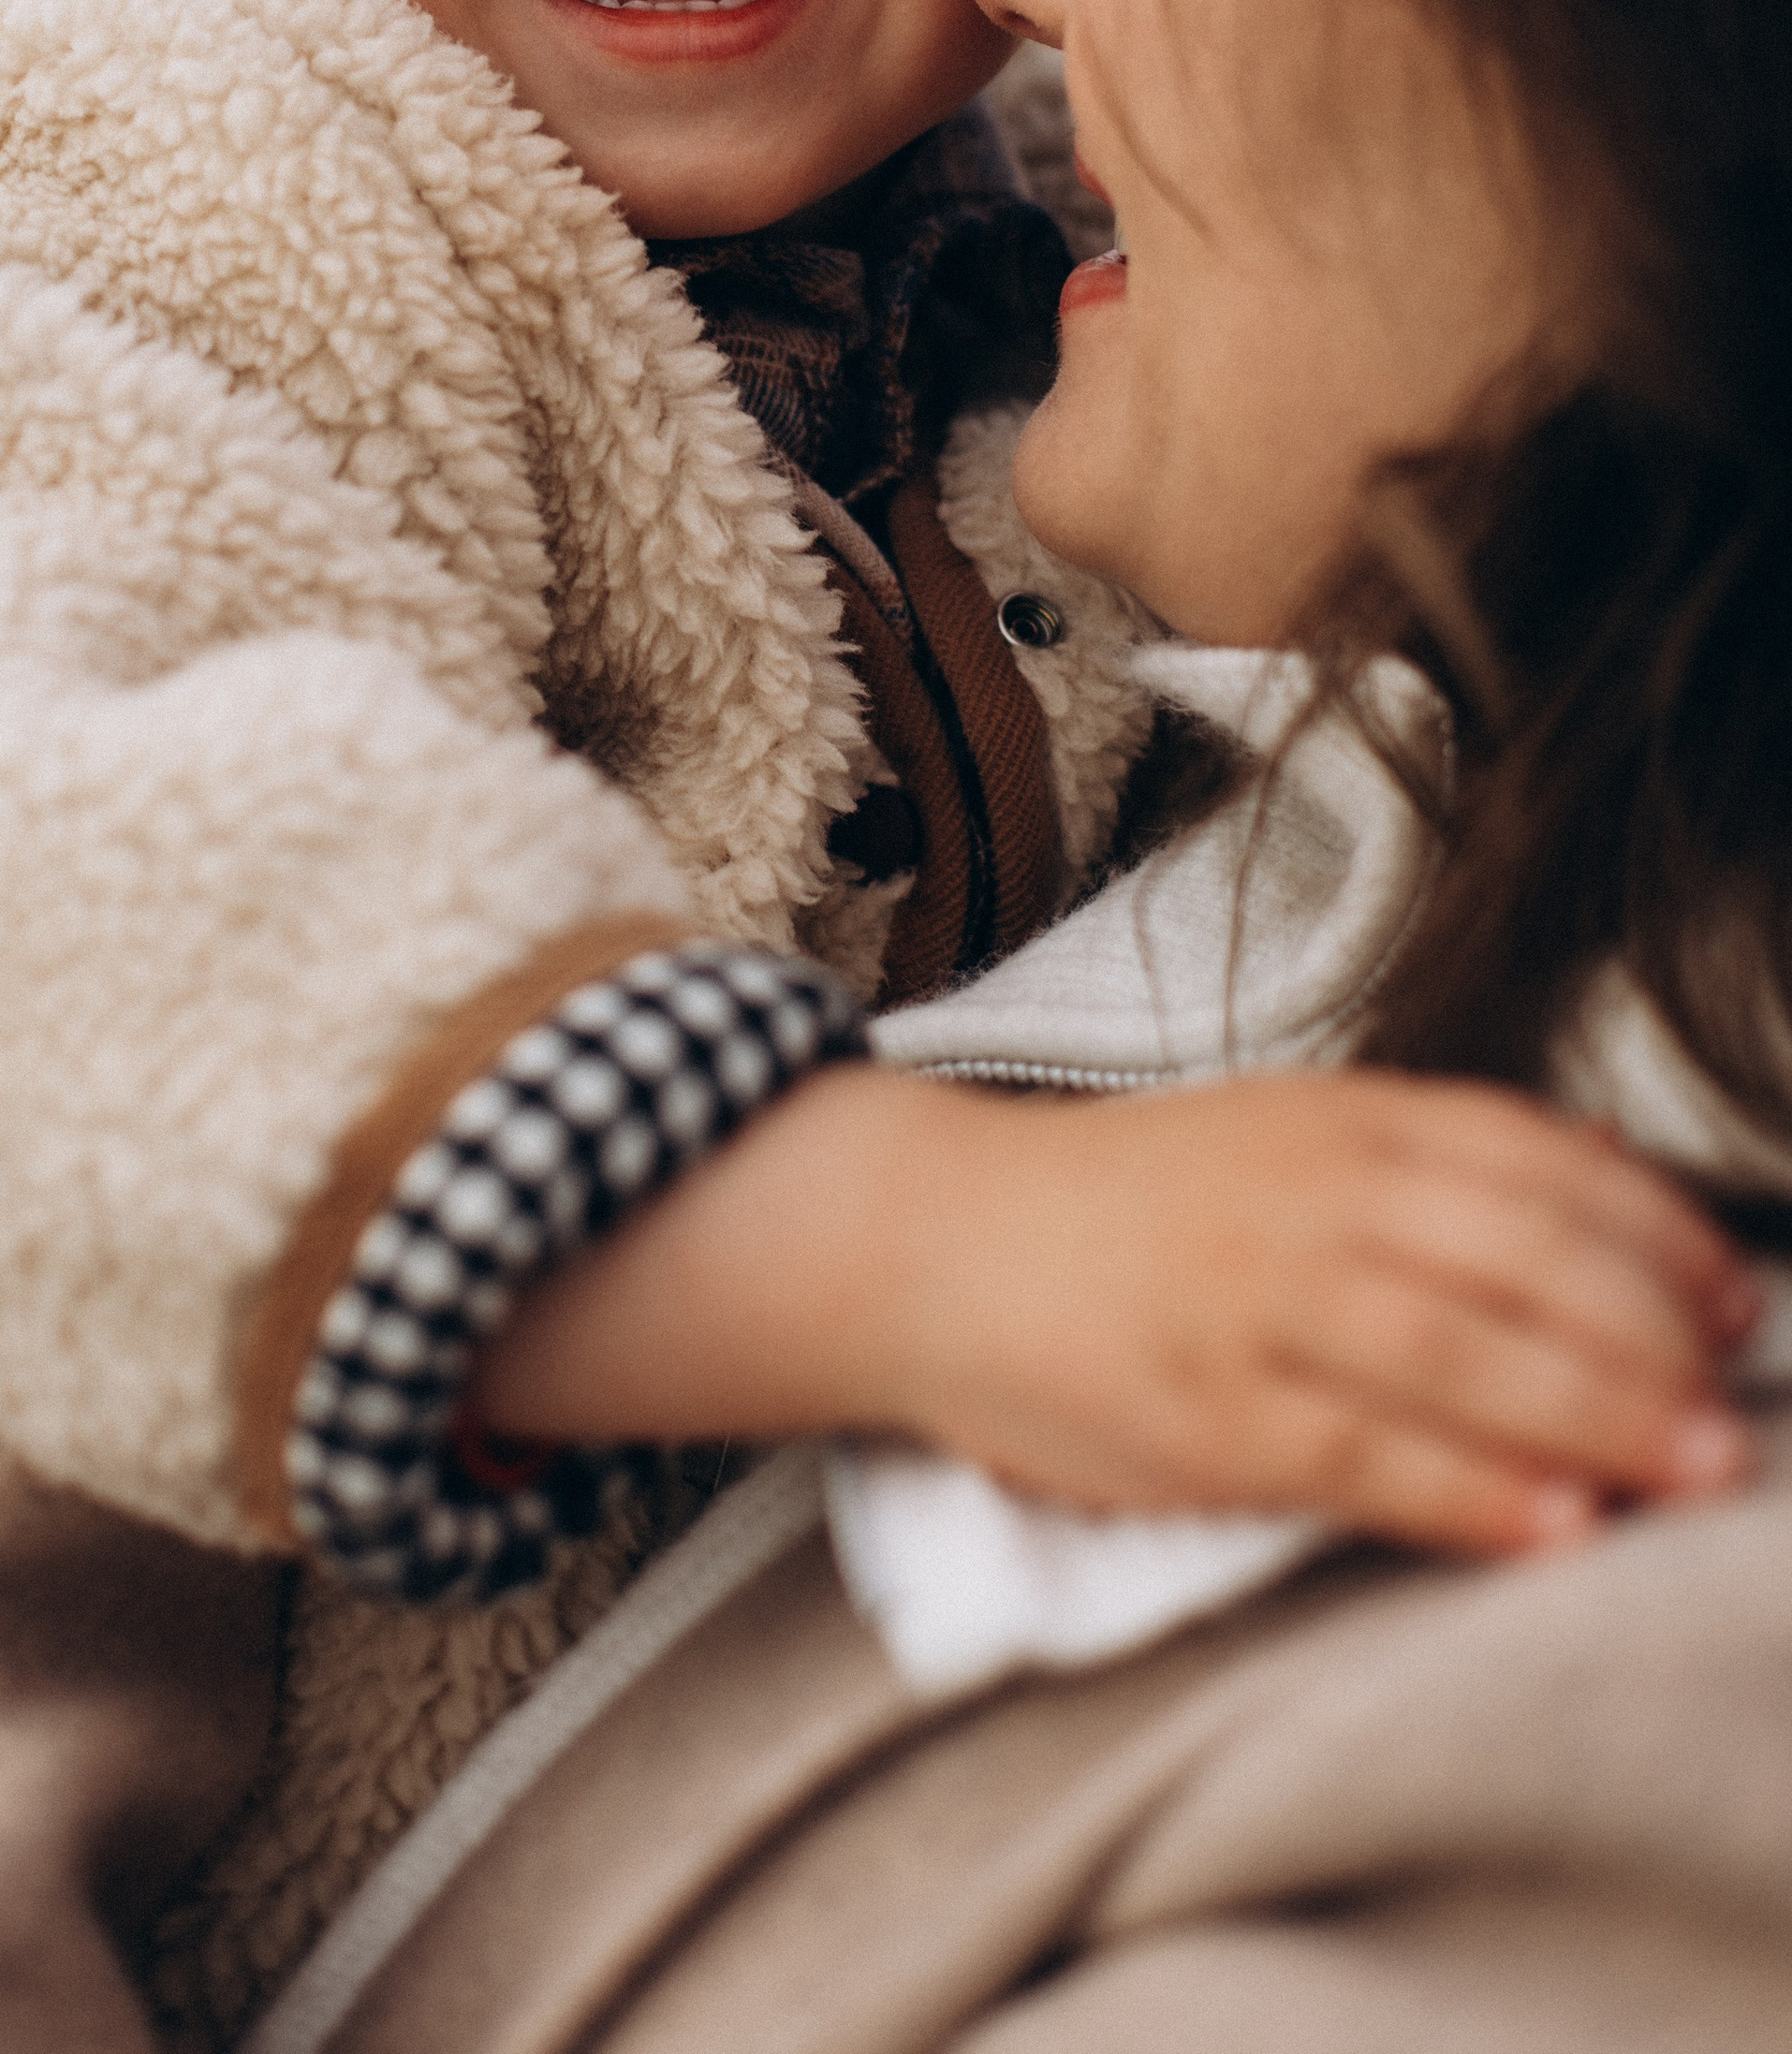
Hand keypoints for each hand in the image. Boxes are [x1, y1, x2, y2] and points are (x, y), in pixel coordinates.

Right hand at [472, 1062, 1759, 1556]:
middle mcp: (1304, 1198)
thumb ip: (1429, 1156)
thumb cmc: (1125, 1202)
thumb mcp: (1281, 1131)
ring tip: (1695, 1468)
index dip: (1649, 1229)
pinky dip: (1471, 1494)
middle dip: (1648, 1336)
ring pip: (1459, 1355)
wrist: (935, 1238)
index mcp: (1332, 1119)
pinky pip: (1362, 1459)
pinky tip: (1556, 1528)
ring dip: (1597, 1416)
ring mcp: (1252, 1306)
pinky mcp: (1204, 1418)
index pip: (1530, 1159)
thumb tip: (1604, 1174)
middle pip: (1516, 1259)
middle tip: (1738, 1407)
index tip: (1733, 1294)